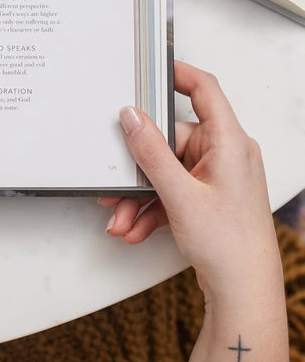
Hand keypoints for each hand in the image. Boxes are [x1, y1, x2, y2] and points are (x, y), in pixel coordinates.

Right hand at [102, 60, 279, 300]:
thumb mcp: (179, 194)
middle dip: (138, 169)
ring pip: (166, 170)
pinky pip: (171, 190)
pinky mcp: (209, 196)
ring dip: (140, 196)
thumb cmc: (230, 247)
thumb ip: (150, 151)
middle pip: (170, 140)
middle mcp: (226, 154)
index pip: (204, 89)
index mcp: (229, 142)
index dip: (176, 72)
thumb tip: (131, 116)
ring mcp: (217, 176)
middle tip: (116, 184)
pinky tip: (135, 227)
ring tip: (122, 218)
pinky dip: (151, 208)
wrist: (244, 295)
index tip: (146, 66)